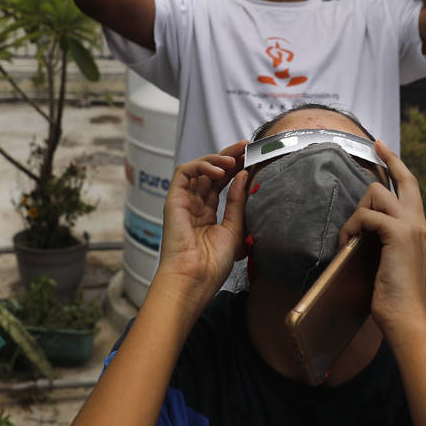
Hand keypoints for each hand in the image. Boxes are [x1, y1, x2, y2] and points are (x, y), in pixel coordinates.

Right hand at [155, 141, 248, 306]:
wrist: (195, 278)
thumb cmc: (213, 263)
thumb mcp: (235, 229)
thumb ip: (237, 202)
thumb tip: (242, 175)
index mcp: (208, 214)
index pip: (222, 184)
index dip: (236, 169)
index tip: (252, 158)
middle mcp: (195, 206)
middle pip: (212, 173)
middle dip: (229, 157)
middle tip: (246, 147)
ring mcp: (183, 202)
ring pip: (198, 169)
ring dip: (217, 158)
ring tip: (235, 157)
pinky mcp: (173, 199)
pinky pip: (184, 172)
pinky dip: (202, 165)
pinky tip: (220, 169)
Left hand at [337, 140, 425, 336]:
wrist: (404, 316)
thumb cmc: (392, 295)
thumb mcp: (388, 260)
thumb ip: (383, 239)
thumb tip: (361, 226)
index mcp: (417, 228)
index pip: (410, 187)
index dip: (397, 164)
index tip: (383, 147)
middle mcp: (418, 222)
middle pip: (403, 179)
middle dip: (389, 160)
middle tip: (375, 146)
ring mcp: (411, 226)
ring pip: (377, 194)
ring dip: (356, 213)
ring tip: (349, 238)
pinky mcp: (398, 234)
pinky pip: (366, 216)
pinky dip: (351, 228)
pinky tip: (347, 246)